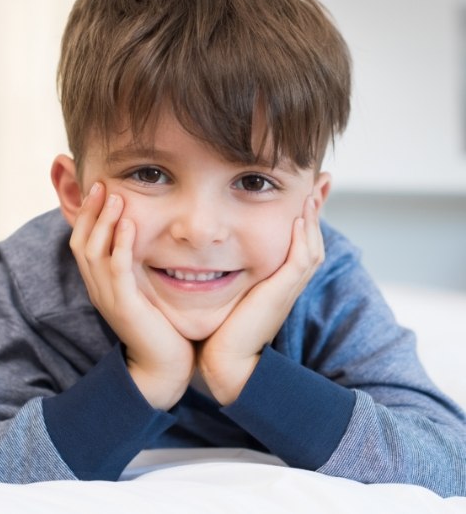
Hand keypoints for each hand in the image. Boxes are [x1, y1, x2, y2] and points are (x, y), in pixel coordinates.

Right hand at [70, 183, 194, 409]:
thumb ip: (135, 268)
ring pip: (94, 253)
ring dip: (104, 222)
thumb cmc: (158, 327)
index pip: (82, 243)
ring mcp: (109, 298)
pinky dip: (121, 245)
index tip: (99, 189)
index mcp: (100, 285)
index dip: (87, 216)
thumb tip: (142, 239)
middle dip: (90, 212)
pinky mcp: (125, 306)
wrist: (163, 367)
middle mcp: (98, 289)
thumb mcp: (141, 291)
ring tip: (115, 196)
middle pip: (81, 243)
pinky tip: (130, 225)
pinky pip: (118, 270)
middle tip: (101, 184)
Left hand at [198, 196, 324, 404]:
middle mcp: (290, 284)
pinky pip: (299, 261)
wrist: (226, 360)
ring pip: (311, 247)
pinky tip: (299, 219)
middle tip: (322, 181)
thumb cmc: (224, 329)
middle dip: (318, 210)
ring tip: (312, 192)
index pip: (301, 243)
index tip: (308, 191)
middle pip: (313, 240)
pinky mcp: (281, 294)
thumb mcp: (234, 292)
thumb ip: (234, 272)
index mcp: (281, 282)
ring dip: (313, 218)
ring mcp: (288, 289)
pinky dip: (303, 239)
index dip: (308, 217)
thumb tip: (220, 253)